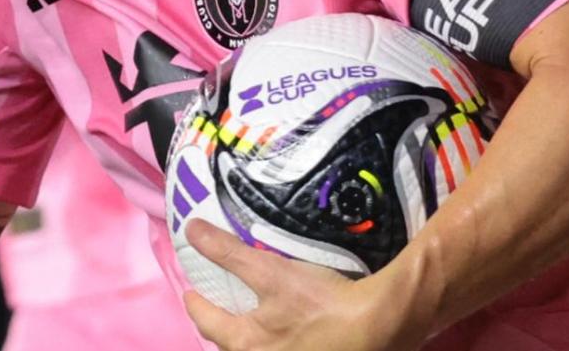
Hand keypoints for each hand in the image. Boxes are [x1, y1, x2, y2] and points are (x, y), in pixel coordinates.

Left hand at [181, 221, 420, 350]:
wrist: (377, 327)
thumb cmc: (319, 304)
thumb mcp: (270, 272)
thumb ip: (228, 252)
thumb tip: (191, 229)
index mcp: (244, 343)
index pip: (207, 322)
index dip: (196, 305)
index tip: (191, 293)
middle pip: (229, 346)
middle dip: (221, 328)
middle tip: (219, 310)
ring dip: (249, 340)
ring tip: (252, 324)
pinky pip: (284, 350)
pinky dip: (276, 342)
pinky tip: (289, 333)